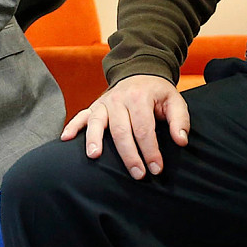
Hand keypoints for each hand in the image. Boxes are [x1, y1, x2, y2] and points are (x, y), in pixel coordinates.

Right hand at [62, 74, 187, 179]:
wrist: (139, 72)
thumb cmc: (157, 93)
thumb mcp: (175, 101)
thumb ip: (180, 120)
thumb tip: (181, 141)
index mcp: (140, 97)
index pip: (144, 128)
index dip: (150, 150)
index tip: (156, 168)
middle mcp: (119, 99)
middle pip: (121, 130)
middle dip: (129, 155)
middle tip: (138, 174)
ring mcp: (104, 103)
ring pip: (98, 123)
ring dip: (94, 140)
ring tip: (94, 156)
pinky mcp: (94, 107)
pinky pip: (80, 116)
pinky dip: (72, 126)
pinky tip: (65, 139)